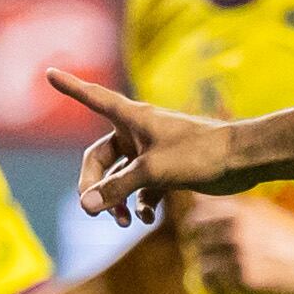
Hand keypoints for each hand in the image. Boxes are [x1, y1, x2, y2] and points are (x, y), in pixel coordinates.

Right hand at [51, 69, 239, 223]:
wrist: (243, 160)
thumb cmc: (200, 153)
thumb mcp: (153, 171)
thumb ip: (117, 188)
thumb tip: (86, 206)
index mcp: (131, 118)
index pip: (93, 98)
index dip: (71, 87)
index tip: (49, 72)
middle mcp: (138, 132)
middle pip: (99, 158)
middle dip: (94, 185)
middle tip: (92, 210)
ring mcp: (152, 152)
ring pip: (120, 178)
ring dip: (116, 200)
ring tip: (122, 221)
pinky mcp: (169, 170)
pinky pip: (143, 189)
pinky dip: (140, 203)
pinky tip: (146, 217)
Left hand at [176, 194, 293, 293]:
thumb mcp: (266, 209)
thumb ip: (240, 209)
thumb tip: (212, 208)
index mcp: (242, 207)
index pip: (202, 206)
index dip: (195, 215)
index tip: (195, 223)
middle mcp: (237, 227)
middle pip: (198, 232)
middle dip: (197, 240)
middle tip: (204, 248)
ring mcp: (240, 253)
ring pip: (204, 259)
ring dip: (205, 265)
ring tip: (211, 270)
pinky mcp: (247, 276)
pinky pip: (219, 281)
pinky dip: (217, 284)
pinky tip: (223, 286)